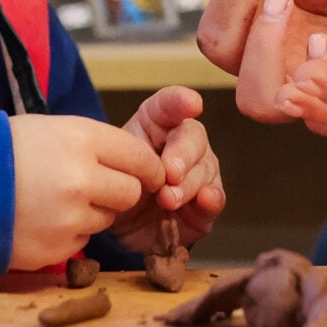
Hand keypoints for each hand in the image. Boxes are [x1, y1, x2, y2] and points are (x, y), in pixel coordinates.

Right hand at [6, 114, 164, 272]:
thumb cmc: (3, 151)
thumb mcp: (51, 130)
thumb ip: (95, 145)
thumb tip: (138, 165)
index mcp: (82, 140)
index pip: (140, 156)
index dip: (147, 166)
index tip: (148, 173)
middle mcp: (82, 179)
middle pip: (130, 193)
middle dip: (118, 191)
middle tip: (93, 186)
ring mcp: (69, 219)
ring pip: (106, 220)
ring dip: (91, 213)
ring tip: (54, 200)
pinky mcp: (56, 250)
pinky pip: (80, 243)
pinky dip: (67, 234)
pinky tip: (40, 220)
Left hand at [114, 86, 224, 250]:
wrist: (115, 225)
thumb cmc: (114, 184)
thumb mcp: (110, 166)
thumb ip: (129, 160)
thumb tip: (153, 169)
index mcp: (155, 124)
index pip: (168, 105)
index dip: (180, 101)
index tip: (191, 103)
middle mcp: (183, 143)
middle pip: (192, 137)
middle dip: (183, 154)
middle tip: (170, 172)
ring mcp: (199, 172)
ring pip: (205, 169)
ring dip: (188, 184)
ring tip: (168, 199)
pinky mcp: (205, 204)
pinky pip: (216, 198)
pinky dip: (212, 199)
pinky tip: (205, 199)